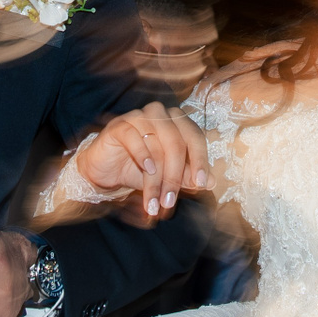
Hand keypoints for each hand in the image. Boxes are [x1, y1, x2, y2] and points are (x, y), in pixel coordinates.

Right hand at [74, 102, 209, 222]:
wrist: (106, 171)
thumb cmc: (140, 169)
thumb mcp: (167, 176)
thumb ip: (188, 176)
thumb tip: (211, 182)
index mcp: (177, 122)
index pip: (195, 137)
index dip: (200, 160)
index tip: (201, 185)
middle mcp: (160, 115)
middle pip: (176, 143)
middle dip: (174, 177)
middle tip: (169, 201)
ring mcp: (139, 116)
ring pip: (156, 145)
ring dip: (156, 178)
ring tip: (154, 201)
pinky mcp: (120, 125)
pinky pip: (134, 136)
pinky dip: (143, 155)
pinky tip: (147, 170)